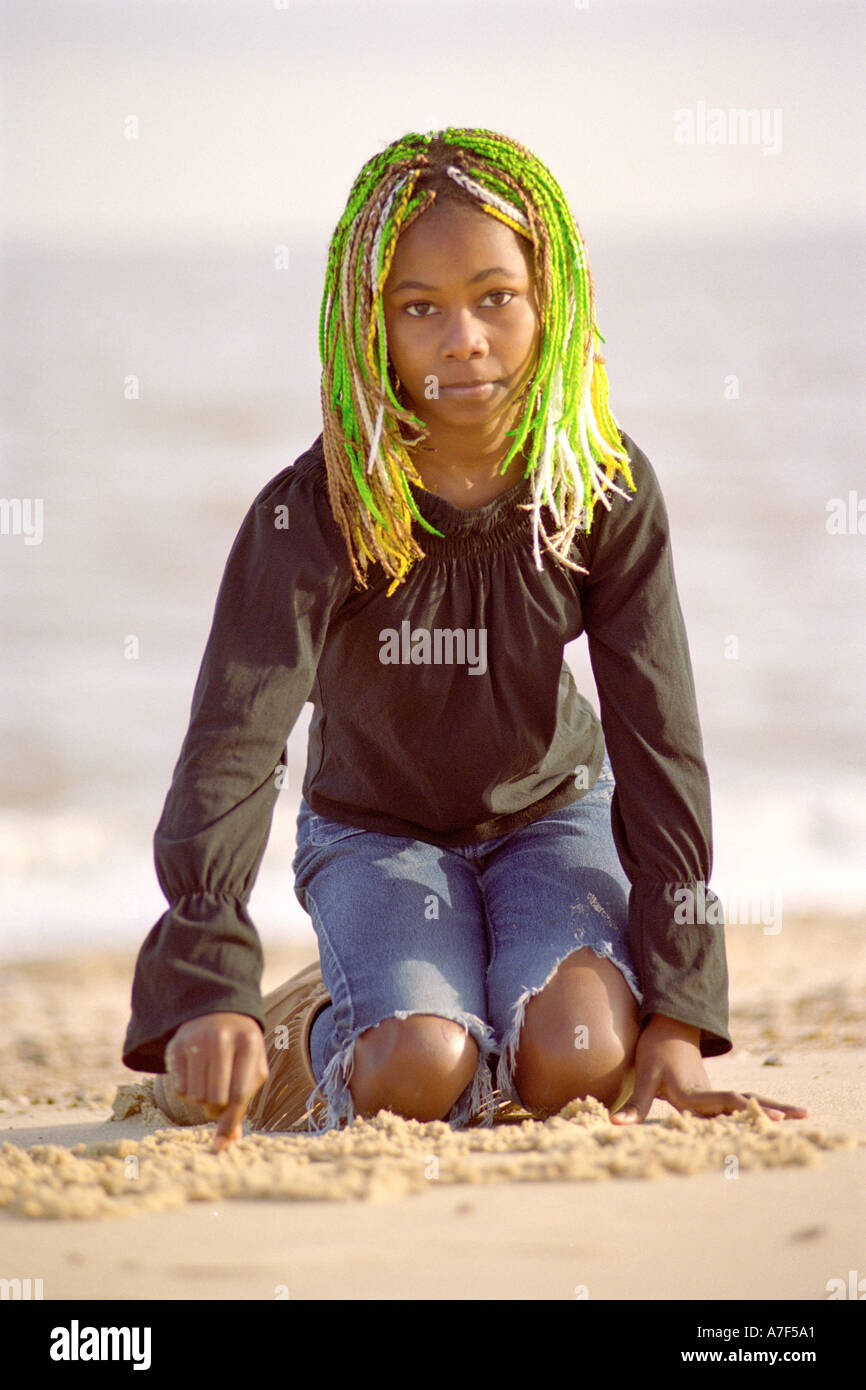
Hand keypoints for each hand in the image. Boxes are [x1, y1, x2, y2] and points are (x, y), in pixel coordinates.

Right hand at [165, 1012, 268, 1151]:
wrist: (218, 1013)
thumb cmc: (240, 1050)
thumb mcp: (251, 1068)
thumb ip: (242, 1103)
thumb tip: (229, 1140)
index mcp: (249, 1043)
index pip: (239, 1093)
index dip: (230, 1121)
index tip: (220, 1144)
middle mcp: (222, 1038)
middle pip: (215, 1098)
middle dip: (215, 1109)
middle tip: (218, 1100)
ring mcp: (197, 1040)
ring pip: (195, 1096)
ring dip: (201, 1100)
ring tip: (208, 1085)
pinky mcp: (176, 1045)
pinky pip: (178, 1089)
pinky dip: (187, 1092)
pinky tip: (195, 1077)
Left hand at [610, 1014, 808, 1124]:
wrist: (667, 1026)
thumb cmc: (654, 1051)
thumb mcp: (645, 1077)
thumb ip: (635, 1105)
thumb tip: (617, 1124)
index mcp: (694, 1093)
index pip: (724, 1101)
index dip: (744, 1108)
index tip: (768, 1113)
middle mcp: (710, 1094)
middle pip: (747, 1102)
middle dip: (773, 1109)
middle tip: (804, 1114)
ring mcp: (716, 1093)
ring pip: (750, 1101)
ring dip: (775, 1107)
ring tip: (806, 1113)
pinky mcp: (715, 1094)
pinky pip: (742, 1102)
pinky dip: (763, 1107)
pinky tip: (781, 1115)